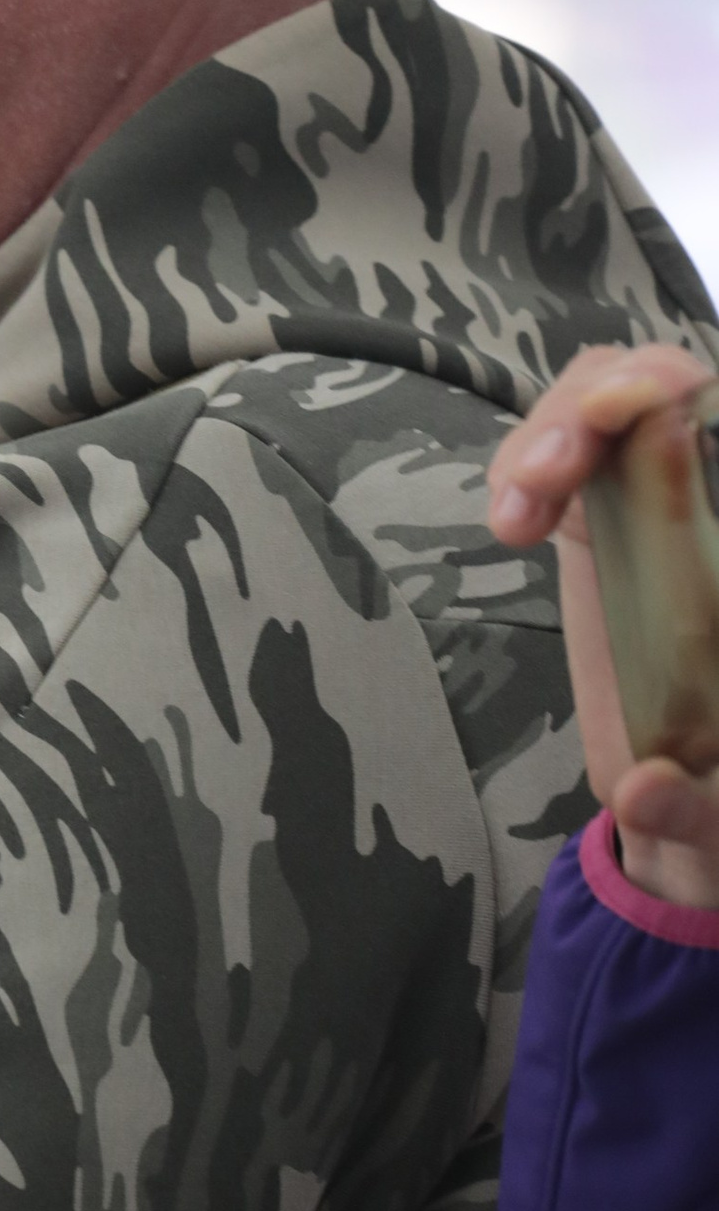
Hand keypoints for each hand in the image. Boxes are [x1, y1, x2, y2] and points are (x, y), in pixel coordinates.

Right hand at [488, 343, 718, 910]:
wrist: (694, 817)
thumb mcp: (717, 823)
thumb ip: (693, 815)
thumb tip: (645, 786)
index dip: (691, 399)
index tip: (655, 415)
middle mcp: (713, 506)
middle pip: (677, 388)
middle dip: (608, 402)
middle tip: (550, 473)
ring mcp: (656, 500)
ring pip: (608, 395)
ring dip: (554, 429)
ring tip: (518, 504)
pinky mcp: (600, 513)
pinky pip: (562, 442)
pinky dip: (527, 460)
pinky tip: (511, 517)